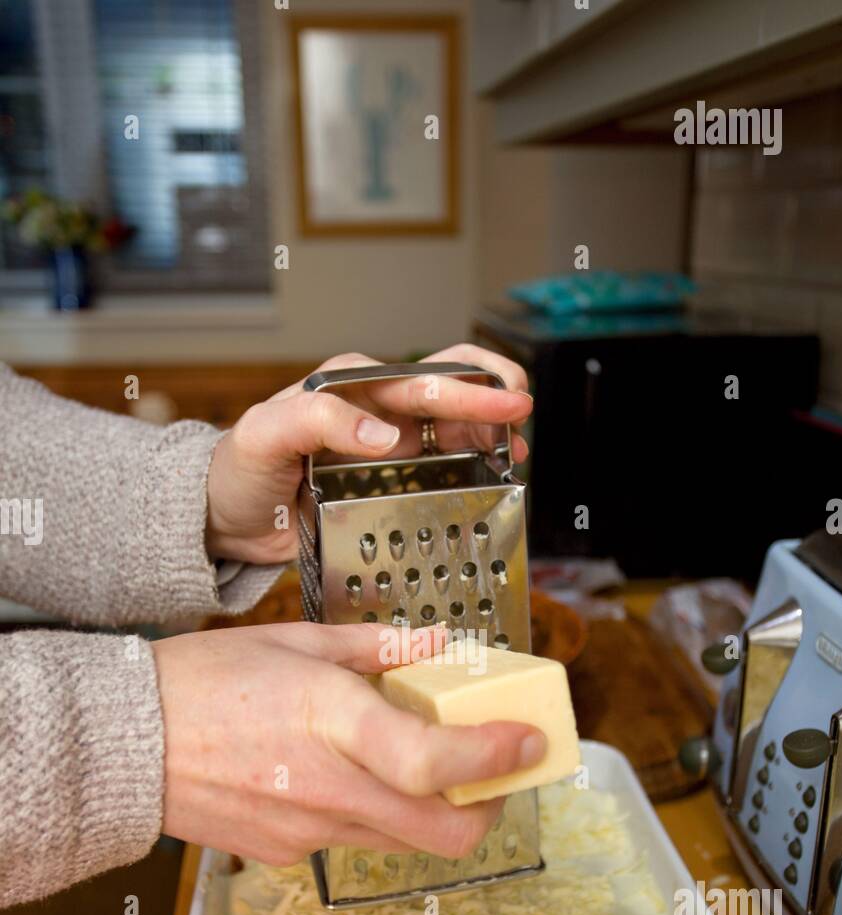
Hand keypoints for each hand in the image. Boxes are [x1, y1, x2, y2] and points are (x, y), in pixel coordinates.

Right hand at [153, 621, 545, 865]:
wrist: (122, 745)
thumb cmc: (202, 681)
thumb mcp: (294, 644)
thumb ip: (377, 648)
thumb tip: (437, 647)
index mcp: (330, 720)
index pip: (433, 763)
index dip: (495, 758)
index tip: (529, 742)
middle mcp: (327, 786)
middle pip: (443, 835)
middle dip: (488, 810)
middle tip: (495, 776)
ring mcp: (307, 830)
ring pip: (404, 843)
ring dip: (431, 813)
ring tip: (419, 768)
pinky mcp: (286, 855)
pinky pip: (352, 842)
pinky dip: (371, 815)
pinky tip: (343, 779)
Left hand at [205, 345, 531, 564]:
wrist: (226, 516)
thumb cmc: (238, 470)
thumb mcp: (264, 436)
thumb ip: (318, 423)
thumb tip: (387, 434)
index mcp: (350, 387)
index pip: (421, 379)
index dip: (471, 389)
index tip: (509, 405)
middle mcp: (375, 408)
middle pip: (450, 387)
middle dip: (495, 396)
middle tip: (523, 419)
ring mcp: (387, 443)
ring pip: (455, 423)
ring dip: (491, 431)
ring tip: (517, 453)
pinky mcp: (391, 479)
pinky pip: (441, 466)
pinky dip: (473, 465)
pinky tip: (493, 477)